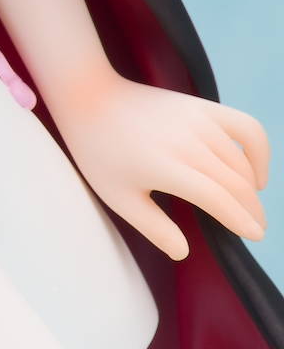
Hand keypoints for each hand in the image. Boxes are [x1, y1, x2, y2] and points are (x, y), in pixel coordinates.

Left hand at [47, 70, 269, 258]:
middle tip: (255, 228)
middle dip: (252, 210)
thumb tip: (183, 252)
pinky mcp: (201, 106)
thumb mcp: (118, 197)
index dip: (242, 221)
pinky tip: (253, 170)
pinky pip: (246, 127)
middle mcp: (188, 142)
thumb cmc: (99, 150)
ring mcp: (198, 120)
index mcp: (166, 167)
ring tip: (248, 206)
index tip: (254, 235)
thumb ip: (153, 227)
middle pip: (237, 183)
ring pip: (242, 161)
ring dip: (252, 187)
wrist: (90, 96)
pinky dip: (259, 150)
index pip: (219, 199)